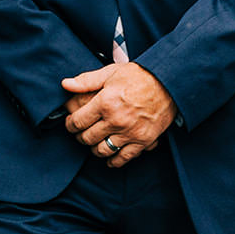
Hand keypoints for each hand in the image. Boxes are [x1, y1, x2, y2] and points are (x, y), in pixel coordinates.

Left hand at [60, 63, 177, 167]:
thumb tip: (65, 84)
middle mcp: (116, 120)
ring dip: (94, 149)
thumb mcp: (111, 72)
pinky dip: (113, 161)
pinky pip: (123, 158)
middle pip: (87, 138)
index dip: (69, 124)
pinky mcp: (143, 141)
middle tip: (81, 133)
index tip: (70, 124)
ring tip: (94, 142)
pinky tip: (109, 156)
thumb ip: (86, 81)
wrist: (169, 82)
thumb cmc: (139, 76)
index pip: (77, 122)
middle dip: (80, 137)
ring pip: (102, 150)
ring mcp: (130, 132)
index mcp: (105, 102)